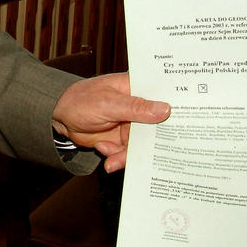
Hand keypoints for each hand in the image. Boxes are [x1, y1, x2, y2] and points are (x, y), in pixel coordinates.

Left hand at [51, 72, 169, 172]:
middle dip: (152, 144)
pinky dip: (116, 157)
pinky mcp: (121, 140)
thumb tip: (165, 109)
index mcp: (137, 89)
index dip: (175, 110)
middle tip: (147, 154)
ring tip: (112, 157)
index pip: (163, 97)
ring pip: (143, 146)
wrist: (58, 117)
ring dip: (127, 154)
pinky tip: (104, 151)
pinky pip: (128, 153)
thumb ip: (136, 108)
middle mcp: (138, 107)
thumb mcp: (109, 103)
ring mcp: (130, 125)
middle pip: (157, 128)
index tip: (187, 125)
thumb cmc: (81, 100)